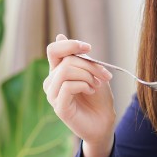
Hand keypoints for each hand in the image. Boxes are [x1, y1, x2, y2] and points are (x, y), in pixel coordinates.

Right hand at [43, 34, 115, 156]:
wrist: (105, 121)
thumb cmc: (99, 98)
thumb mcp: (92, 73)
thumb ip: (79, 58)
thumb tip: (59, 35)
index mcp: (58, 71)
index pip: (53, 50)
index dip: (70, 44)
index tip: (88, 48)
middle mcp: (51, 82)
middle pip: (65, 60)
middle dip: (89, 64)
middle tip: (104, 75)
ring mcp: (53, 95)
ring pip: (65, 71)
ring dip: (87, 75)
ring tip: (96, 85)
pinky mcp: (58, 107)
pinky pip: (67, 86)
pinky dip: (83, 85)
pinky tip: (90, 91)